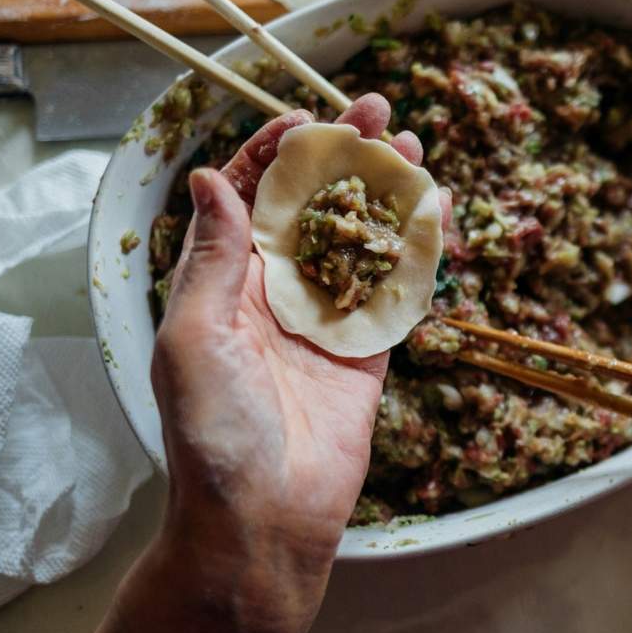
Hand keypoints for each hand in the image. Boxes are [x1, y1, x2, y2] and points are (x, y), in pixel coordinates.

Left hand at [149, 94, 437, 632]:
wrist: (263, 519)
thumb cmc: (212, 432)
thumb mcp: (194, 334)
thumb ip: (214, 257)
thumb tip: (216, 178)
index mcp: (225, 282)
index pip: (254, 198)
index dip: (280, 152)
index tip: (311, 118)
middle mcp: (277, 293)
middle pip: (317, 208)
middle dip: (347, 158)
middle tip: (381, 113)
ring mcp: (327, 321)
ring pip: (363, 240)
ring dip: (388, 194)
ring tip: (415, 149)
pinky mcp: (369, 353)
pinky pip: (397, 291)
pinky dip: (418, 251)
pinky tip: (437, 213)